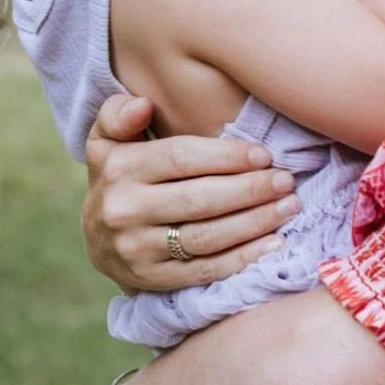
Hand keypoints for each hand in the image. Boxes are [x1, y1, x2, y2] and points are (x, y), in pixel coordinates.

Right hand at [83, 94, 299, 289]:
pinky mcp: (154, 280)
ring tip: (288, 207)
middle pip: (199, 199)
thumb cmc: (119, 178)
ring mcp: (138, 249)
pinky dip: (244, 258)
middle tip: (285, 181)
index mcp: (119, 168)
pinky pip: (206, 270)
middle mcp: (124, 210)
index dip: (227, 156)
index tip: (264, 155)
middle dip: (250, 189)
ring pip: (207, 236)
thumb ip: (118, 114)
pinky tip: (273, 243)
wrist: (96, 241)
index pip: (181, 158)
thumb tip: (143, 104)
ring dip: (255, 222)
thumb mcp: (107, 140)